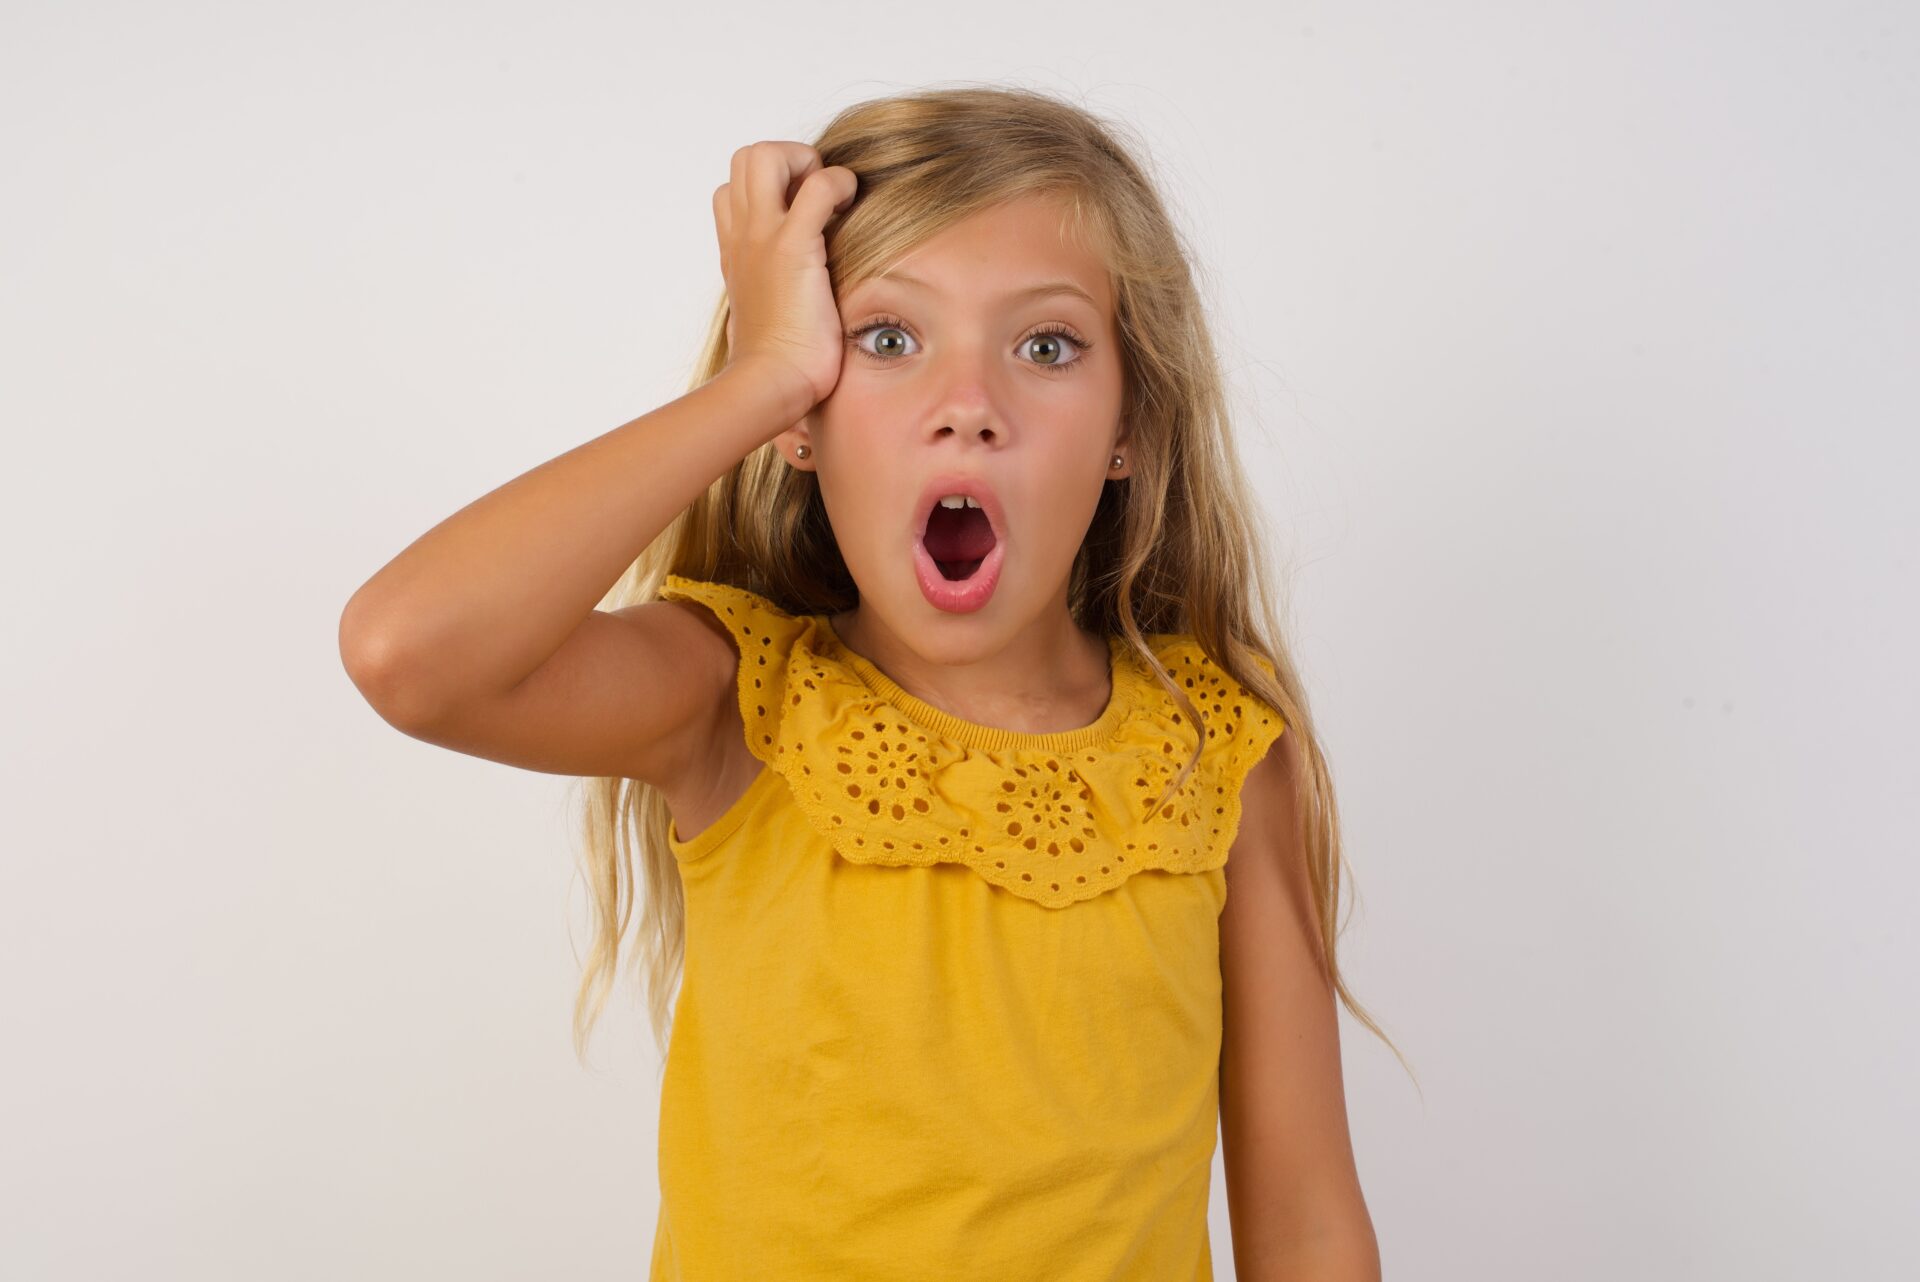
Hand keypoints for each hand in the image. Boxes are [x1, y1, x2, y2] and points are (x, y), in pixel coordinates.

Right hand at [712, 141, 858, 414]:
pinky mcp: (793, 248)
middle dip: (787, 161)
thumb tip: (789, 305)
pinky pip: (818, 186)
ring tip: (830, 199)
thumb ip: (770, 297)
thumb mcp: (764, 319)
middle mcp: (742, 238)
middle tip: (816, 197)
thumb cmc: (773, 367)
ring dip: (806, 163)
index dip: (769, 188)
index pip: (731, 191)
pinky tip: (851, 209)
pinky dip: (839, 184)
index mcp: (735, 254)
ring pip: (765, 155)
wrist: (769, 385)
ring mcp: (762, 239)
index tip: (801, 213)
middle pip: (744, 159)